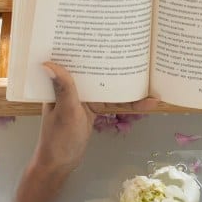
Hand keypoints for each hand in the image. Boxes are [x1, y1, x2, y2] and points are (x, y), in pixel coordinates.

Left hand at [15, 62, 156, 201]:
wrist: (60, 164)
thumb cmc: (59, 138)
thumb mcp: (65, 111)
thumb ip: (63, 88)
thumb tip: (49, 62)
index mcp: (61, 83)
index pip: (79, 61)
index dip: (92, 48)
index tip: (109, 36)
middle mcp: (73, 86)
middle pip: (98, 70)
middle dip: (117, 63)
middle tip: (141, 53)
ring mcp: (85, 97)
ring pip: (109, 86)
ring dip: (128, 85)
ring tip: (152, 79)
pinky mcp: (94, 109)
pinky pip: (114, 102)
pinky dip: (129, 103)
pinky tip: (148, 103)